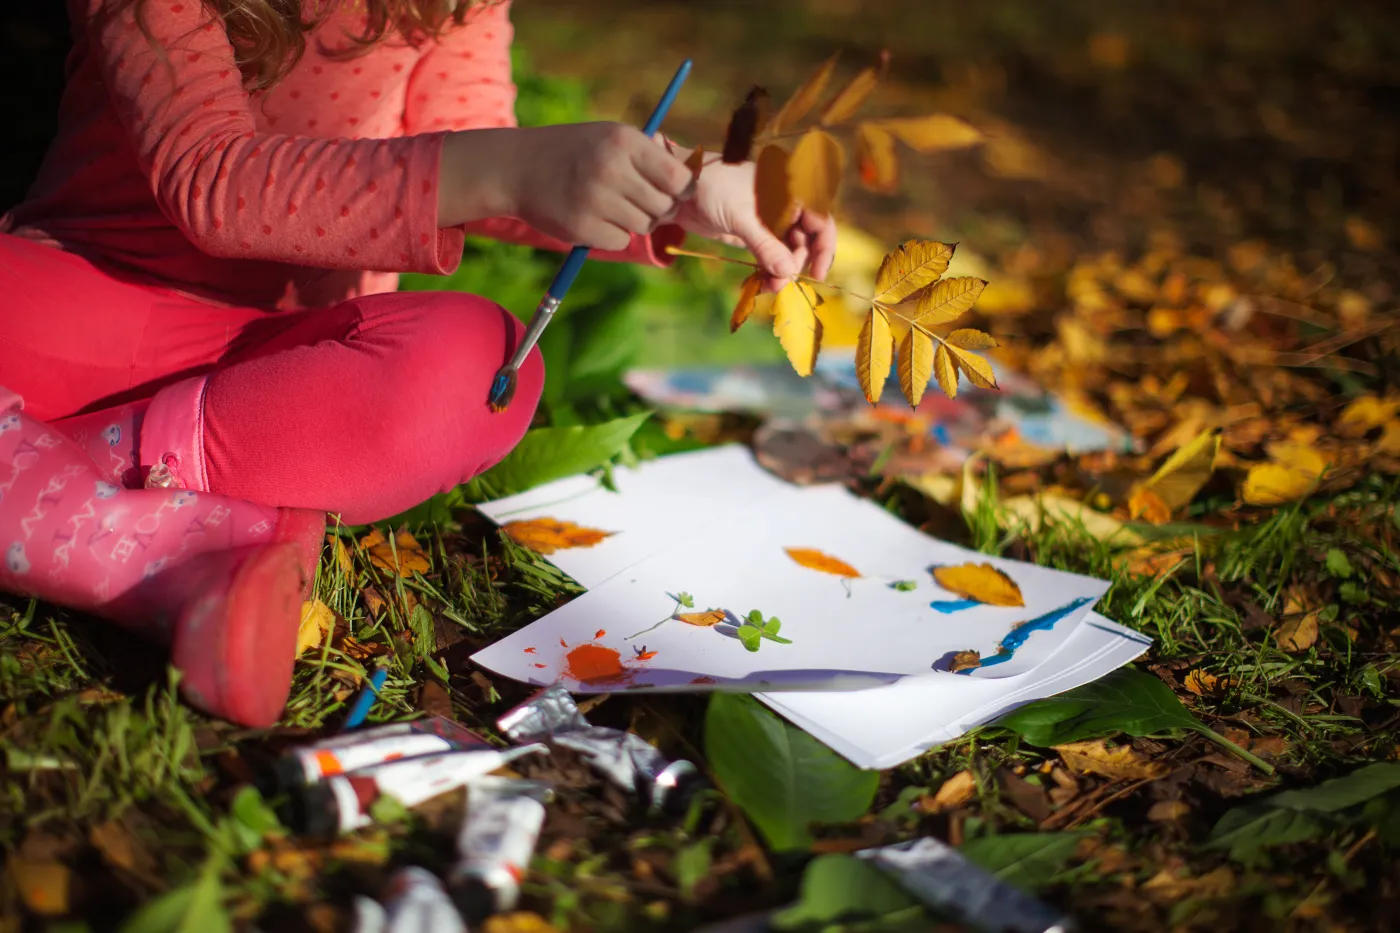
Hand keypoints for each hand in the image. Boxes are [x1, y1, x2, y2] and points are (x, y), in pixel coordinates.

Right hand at [485, 122, 692, 251]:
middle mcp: (612, 168)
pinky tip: (594, 218)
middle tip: (637, 202)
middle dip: (656, 209)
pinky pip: (619, 241)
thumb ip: (647, 155)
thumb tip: (691, 183)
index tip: (674, 193)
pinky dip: (611, 235)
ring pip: (643, 226)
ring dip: (633, 222)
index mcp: (625, 141)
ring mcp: (596, 199)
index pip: (678, 178)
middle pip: (663, 207)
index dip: (681, 190)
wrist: (518, 167)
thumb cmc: (574, 151)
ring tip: (611, 206)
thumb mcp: (609, 136)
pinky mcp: (582, 226)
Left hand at [666, 146, 837, 291]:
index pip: (820, 219)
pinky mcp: (755, 234)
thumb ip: (765, 244)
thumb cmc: (712, 187)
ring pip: (788, 251)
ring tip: (768, 287)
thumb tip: (788, 273)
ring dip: (782, 271)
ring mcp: (771, 221)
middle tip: (780, 283)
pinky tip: (761, 283)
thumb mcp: (740, 216)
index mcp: (790, 190)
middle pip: (806, 240)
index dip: (824, 247)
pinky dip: (769, 270)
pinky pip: (771, 256)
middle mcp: (786, 205)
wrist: (679, 190)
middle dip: (796, 264)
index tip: (817, 273)